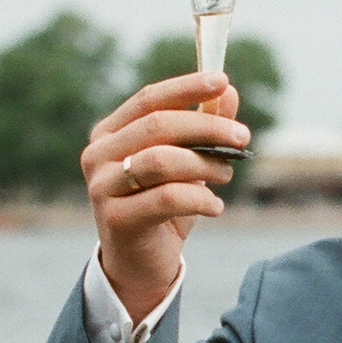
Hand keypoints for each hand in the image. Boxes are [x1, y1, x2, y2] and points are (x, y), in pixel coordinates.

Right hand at [82, 73, 250, 319]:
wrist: (140, 264)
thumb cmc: (163, 207)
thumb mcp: (187, 164)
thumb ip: (203, 127)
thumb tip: (228, 91)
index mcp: (111, 133)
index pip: (150, 99)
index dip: (187, 87)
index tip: (223, 79)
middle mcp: (99, 155)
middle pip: (158, 126)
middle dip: (207, 127)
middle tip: (242, 138)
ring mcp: (102, 187)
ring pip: (162, 161)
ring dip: (205, 165)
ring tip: (226, 175)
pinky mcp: (115, 218)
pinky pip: (167, 198)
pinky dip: (200, 199)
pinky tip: (214, 207)